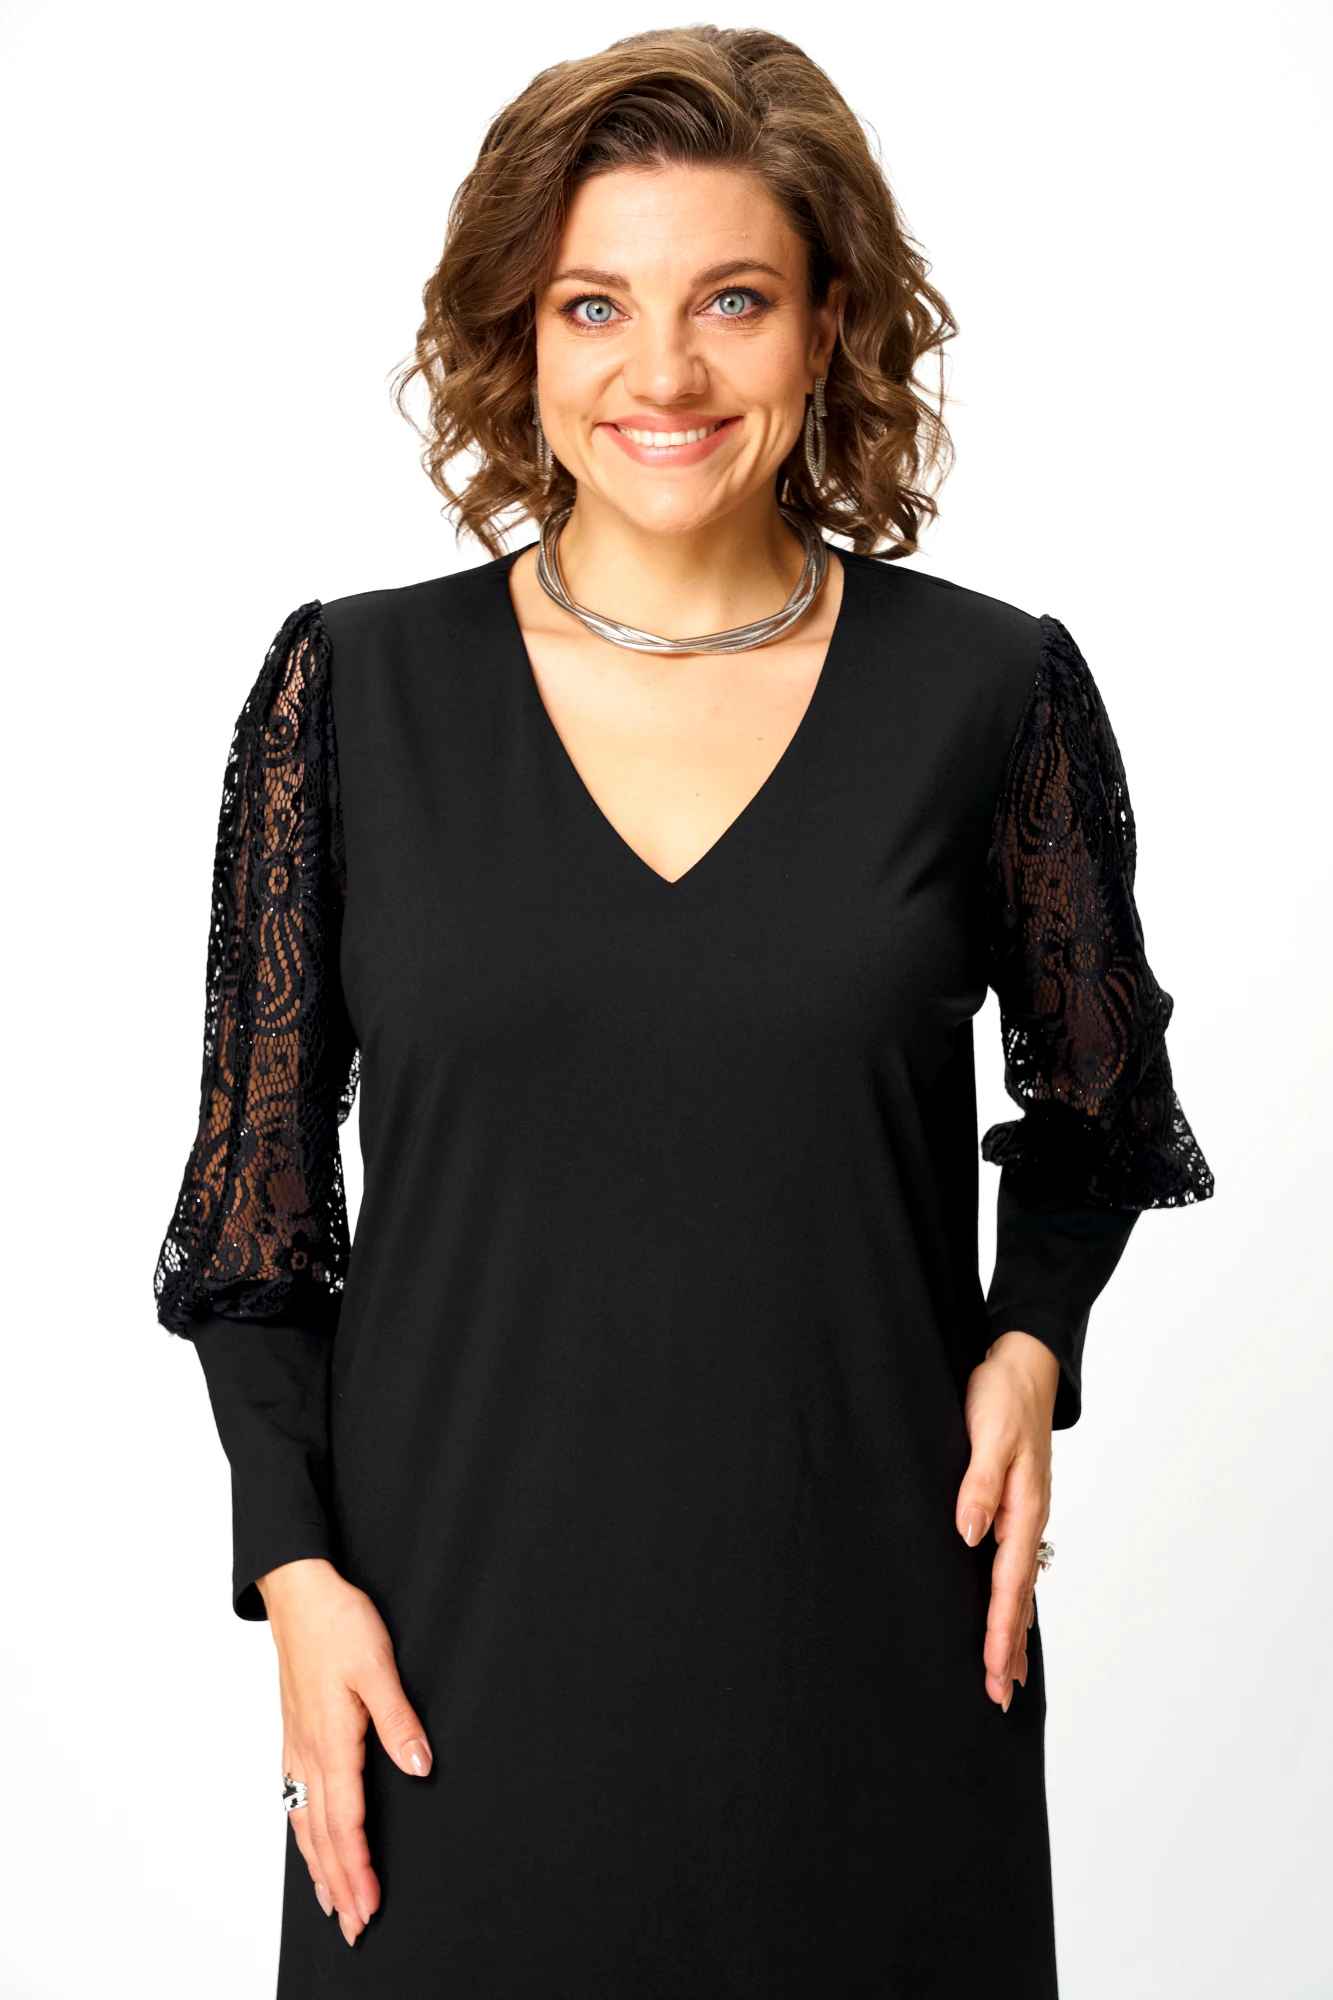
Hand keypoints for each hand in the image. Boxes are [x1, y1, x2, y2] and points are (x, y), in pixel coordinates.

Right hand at [257, 1558, 432, 1946]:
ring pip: (303, 1821)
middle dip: (338, 1885)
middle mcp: (308, 1752)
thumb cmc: (337, 1624)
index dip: (358, 1869)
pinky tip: (306, 1840)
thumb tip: (419, 1768)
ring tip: (330, 1903)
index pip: (345, 1823)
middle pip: (320, 1835)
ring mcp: (296, 1744)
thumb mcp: (377, 1667)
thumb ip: (398, 1720)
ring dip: (318, 1866)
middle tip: (354, 1928)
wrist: (298, 1592)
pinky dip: (302, 1832)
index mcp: (331, 1742)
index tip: (370, 1906)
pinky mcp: (294, 1733)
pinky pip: (293, 1798)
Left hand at [955, 1331, 1059, 1710]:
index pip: (1007, 1583)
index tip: (991, 1670)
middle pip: (1018, 1597)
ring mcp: (1024, 1515)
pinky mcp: (1016, 1504)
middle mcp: (1027, 1519)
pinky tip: (1009, 1613)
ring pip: (1019, 1586)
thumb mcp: (988, 1435)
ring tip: (1008, 1675)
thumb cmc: (1003, 1396)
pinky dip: (1013, 1598)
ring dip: (1012, 1630)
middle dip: (1009, 1648)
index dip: (998, 1630)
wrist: (1024, 1364)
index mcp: (1022, 1508)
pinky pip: (1016, 1564)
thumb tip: (970, 1533)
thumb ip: (979, 1484)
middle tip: (1000, 1697)